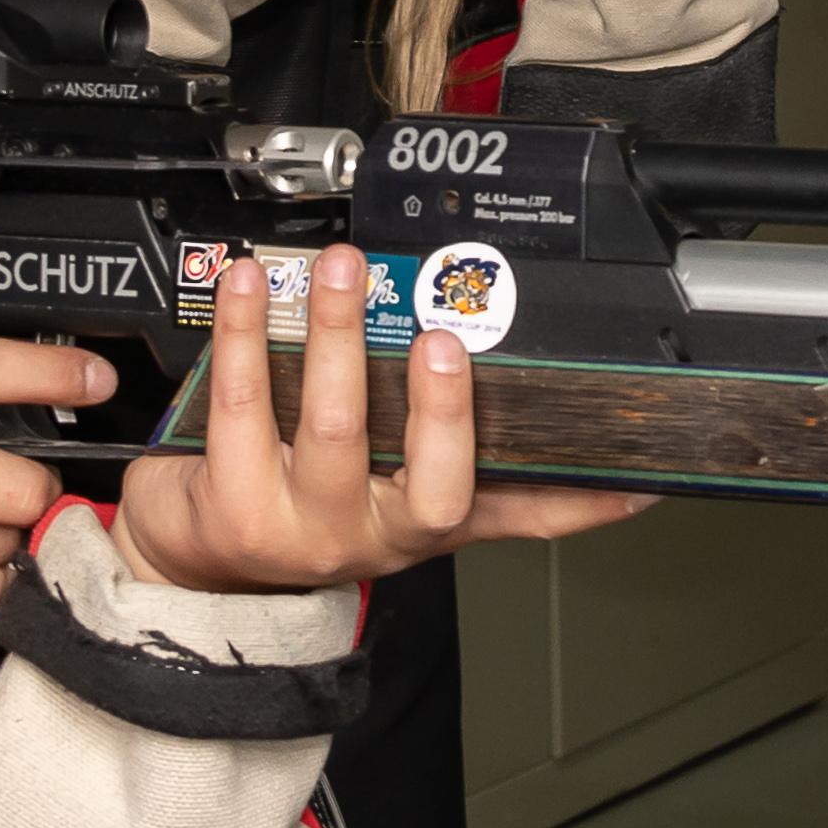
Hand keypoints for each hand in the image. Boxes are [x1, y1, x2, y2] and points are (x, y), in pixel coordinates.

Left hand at [120, 245, 647, 592]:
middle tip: (446, 338)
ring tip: (340, 271)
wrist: (193, 556)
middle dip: (443, 408)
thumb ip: (452, 445)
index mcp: (426, 522)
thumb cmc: (296, 500)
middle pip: (430, 481)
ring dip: (339, 335)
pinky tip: (250, 288)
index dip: (581, 506)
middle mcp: (376, 533)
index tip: (634, 482)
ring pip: (334, 428)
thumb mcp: (386, 484)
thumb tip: (511, 373)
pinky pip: (245, 407)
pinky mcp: (234, 507)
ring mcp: (306, 527)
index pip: (521, 518)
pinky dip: (247, 334)